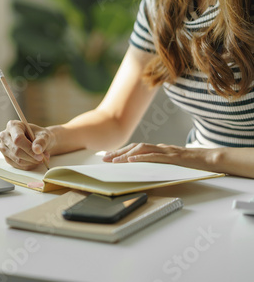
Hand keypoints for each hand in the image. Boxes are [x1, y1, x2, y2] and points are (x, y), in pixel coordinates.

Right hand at [0, 120, 54, 169]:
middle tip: (43, 158)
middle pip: (16, 151)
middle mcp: (4, 135)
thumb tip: (37, 150)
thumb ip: (41, 141)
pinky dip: (28, 165)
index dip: (29, 148)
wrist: (38, 141)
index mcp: (13, 125)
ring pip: (17, 160)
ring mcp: (3, 147)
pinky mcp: (6, 157)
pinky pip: (17, 165)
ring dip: (31, 162)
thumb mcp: (44, 135)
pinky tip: (34, 161)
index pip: (18, 139)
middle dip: (32, 157)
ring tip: (41, 158)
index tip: (40, 155)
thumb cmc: (39, 135)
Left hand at [102, 143, 216, 171]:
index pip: (136, 149)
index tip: (108, 156)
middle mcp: (160, 148)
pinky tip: (131, 160)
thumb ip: (159, 163)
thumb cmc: (192, 163)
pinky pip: (154, 156)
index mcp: (159, 149)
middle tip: (105, 158)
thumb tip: (144, 168)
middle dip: (118, 152)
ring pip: (142, 149)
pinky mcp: (172, 157)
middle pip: (135, 147)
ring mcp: (166, 151)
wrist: (210, 159)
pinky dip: (141, 157)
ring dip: (126, 155)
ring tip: (114, 160)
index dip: (121, 152)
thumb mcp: (171, 163)